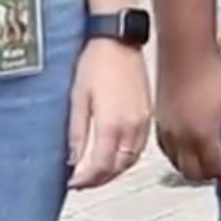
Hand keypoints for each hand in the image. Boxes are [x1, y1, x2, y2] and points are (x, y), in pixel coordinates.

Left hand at [68, 39, 152, 189]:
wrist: (118, 38)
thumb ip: (77, 133)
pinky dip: (127, 157)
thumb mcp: (77, 97)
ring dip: (113, 170)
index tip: (72, 183)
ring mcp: (143, 120)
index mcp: (111, 124)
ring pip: (131, 160)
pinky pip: (140, 146)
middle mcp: (131, 126)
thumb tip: (73, 160)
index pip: (100, 167)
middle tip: (81, 181)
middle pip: (116, 168)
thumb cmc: (96, 61)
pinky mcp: (148, 112)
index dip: (85, 180)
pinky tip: (115, 154)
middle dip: (98, 179)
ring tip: (96, 171)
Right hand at [155, 53, 220, 184]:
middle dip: (208, 176)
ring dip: (191, 169)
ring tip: (205, 161)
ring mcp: (168, 131)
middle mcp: (183, 139)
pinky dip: (176, 156)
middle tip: (220, 171)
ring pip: (177, 164)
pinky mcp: (159, 121)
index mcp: (204, 135)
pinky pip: (166, 150)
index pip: (215, 167)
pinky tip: (186, 148)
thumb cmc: (213, 73)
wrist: (185, 52)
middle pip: (193, 173)